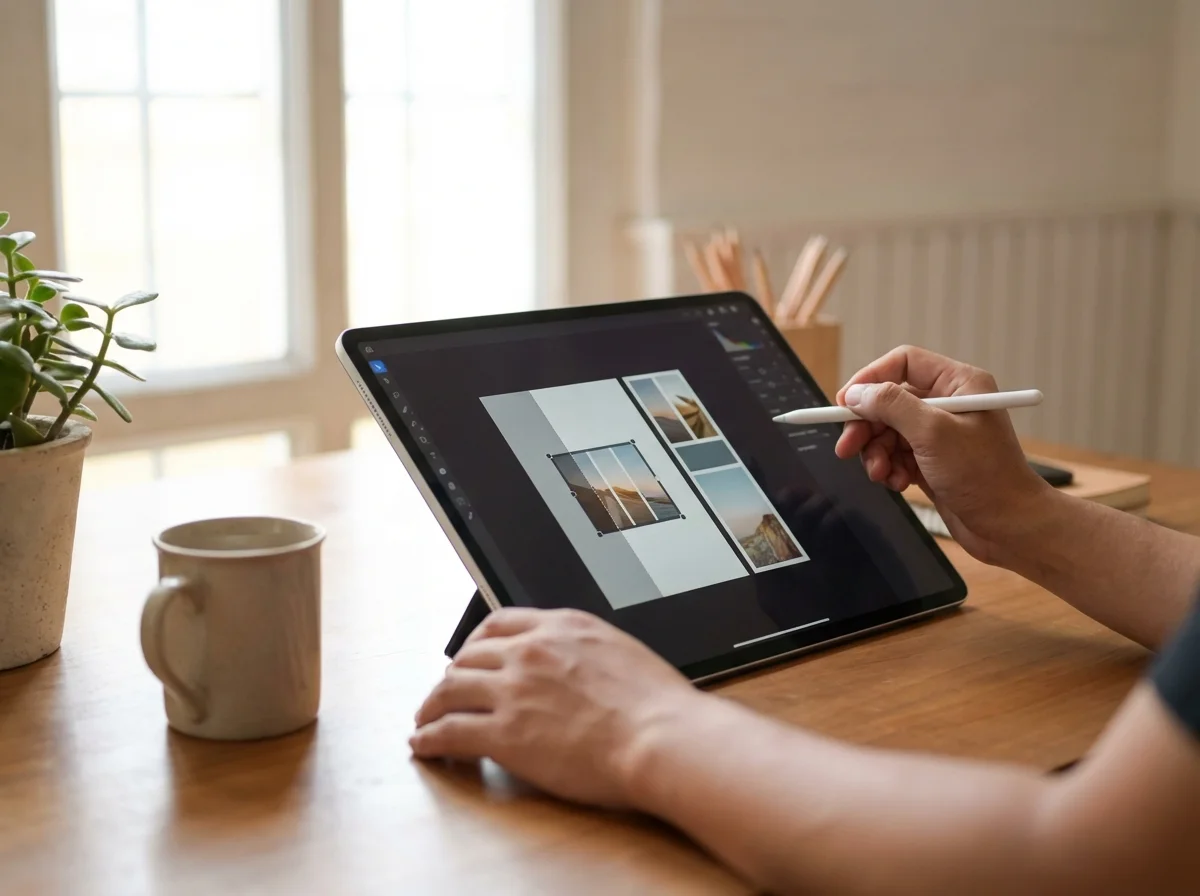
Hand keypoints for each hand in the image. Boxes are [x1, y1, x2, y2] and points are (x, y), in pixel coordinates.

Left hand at [411, 607, 699, 808]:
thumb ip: (586, 651)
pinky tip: (424, 745)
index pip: (498, 624)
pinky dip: (430, 738)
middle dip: (452, 676)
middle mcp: (529, 652)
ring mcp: (513, 691)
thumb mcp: (621, 652)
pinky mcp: (504, 734)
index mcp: (560, 626)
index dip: (476, 643)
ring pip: (449, 690)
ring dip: (431, 706)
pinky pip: (450, 731)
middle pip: (468, 657)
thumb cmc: (657, 706)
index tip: (471, 657)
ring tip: (425, 721)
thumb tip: (577, 666)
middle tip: (445, 694)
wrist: (661, 736)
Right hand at [833, 345, 1048, 563]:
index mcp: (958, 384)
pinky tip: (897, 483)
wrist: (1009, 527)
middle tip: (847, 447)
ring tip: (880, 474)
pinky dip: (888, 468)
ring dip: (876, 453)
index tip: (845, 402)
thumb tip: (856, 393)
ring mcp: (939, 434)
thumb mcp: (933, 434)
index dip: (870, 379)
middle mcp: (948, 404)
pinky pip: (895, 454)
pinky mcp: (932, 460)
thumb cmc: (985, 477)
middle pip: (889, 400)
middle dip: (867, 425)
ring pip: (888, 431)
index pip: (903, 363)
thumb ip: (892, 407)